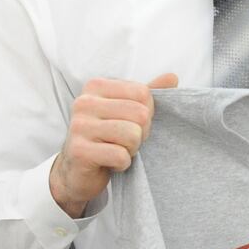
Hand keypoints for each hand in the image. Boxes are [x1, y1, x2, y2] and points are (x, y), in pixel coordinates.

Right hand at [49, 73, 177, 216]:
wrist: (76, 171)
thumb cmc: (105, 138)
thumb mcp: (125, 112)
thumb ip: (146, 94)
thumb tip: (172, 77)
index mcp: (96, 86)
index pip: (142, 93)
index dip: (146, 114)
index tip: (129, 124)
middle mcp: (84, 102)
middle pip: (141, 114)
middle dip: (140, 134)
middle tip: (123, 141)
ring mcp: (79, 126)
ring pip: (132, 135)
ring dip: (131, 149)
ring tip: (116, 150)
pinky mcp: (79, 151)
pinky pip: (120, 155)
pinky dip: (121, 164)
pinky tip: (109, 163)